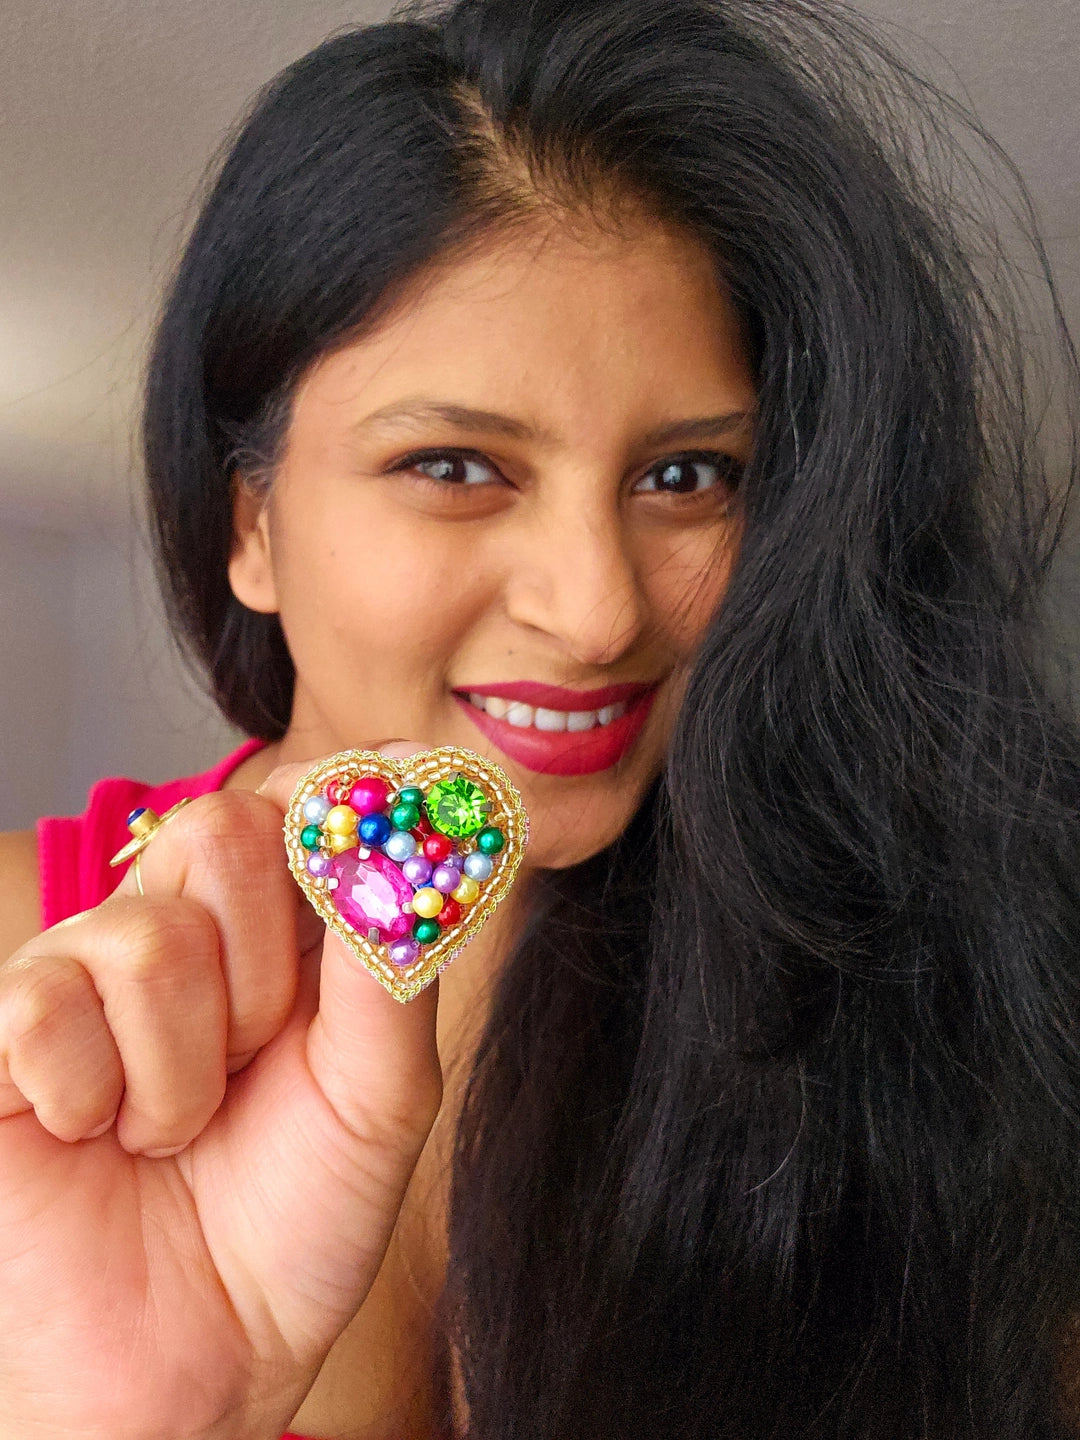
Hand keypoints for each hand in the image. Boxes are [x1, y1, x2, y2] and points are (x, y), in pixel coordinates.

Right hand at [0, 746, 441, 1438]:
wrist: (198, 1362)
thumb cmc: (295, 1220)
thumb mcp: (383, 1095)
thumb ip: (392, 964)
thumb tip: (397, 841)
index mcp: (285, 931)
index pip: (306, 801)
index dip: (347, 792)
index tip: (406, 786)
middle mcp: (186, 927)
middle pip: (226, 831)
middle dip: (264, 970)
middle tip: (255, 1061)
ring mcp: (88, 973)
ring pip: (147, 936)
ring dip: (184, 1068)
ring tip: (177, 1129)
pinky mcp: (7, 1034)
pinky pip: (46, 1006)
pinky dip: (95, 1097)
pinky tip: (99, 1136)